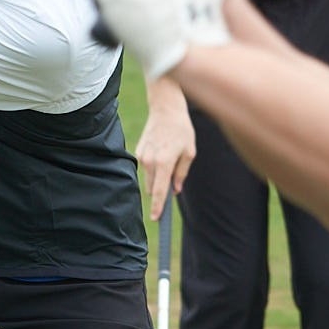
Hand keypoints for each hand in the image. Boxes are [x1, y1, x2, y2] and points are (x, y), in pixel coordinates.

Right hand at [137, 79, 196, 220]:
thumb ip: (182, 173)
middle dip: (161, 189)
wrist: (165, 109)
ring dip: (158, 176)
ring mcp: (142, 156)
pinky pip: (146, 167)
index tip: (156, 219)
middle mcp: (150, 161)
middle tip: (172, 182)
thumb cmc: (181, 130)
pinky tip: (162, 150)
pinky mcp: (138, 151)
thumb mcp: (189, 152)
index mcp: (165, 162)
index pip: (159, 191)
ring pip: (149, 178)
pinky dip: (154, 166)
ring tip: (169, 157)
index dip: (158, 207)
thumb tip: (175, 190)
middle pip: (153, 188)